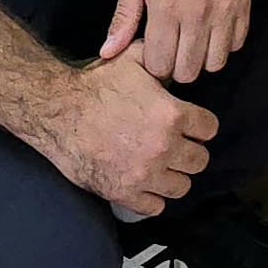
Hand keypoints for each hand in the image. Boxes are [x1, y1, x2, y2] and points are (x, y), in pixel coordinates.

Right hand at [40, 48, 216, 215]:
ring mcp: (144, 174)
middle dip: (191, 152)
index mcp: (173, 115)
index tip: (191, 125)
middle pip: (200, 161)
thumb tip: (177, 66)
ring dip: (174, 176)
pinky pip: (155, 207)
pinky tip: (146, 185)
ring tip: (163, 167)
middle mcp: (164, 148)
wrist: (57, 112)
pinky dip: (153, 198)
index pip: (210, 129)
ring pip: (181, 187)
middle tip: (177, 146)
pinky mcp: (123, 193)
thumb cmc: (95, 85)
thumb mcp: (134, 60)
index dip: (201, 125)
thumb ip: (162, 62)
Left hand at [99, 0, 253, 84]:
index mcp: (167, 8)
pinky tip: (212, 28)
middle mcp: (198, 15)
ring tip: (193, 41)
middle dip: (176, 66)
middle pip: (188, 72)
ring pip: (215, 64)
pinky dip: (223, 44)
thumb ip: (124, 16)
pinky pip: (236, 44)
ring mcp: (225, 11)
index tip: (153, 50)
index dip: (153, 64)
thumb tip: (108, 52)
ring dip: (201, 58)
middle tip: (172, 47)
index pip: (160, 65)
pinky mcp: (244, 5)